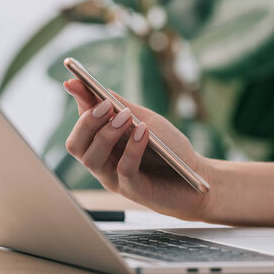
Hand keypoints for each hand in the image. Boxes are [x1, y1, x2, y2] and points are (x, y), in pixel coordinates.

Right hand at [63, 79, 211, 220]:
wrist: (200, 178)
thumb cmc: (170, 149)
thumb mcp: (145, 119)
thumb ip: (119, 106)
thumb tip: (93, 86)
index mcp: (102, 144)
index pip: (81, 123)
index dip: (76, 102)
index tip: (74, 82)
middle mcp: (103, 162)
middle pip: (76, 145)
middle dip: (87, 122)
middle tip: (106, 106)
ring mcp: (115, 179)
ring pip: (92, 159)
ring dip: (106, 135)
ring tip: (126, 118)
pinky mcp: (134, 191)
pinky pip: (124, 170)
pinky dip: (132, 148)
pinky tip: (143, 132)